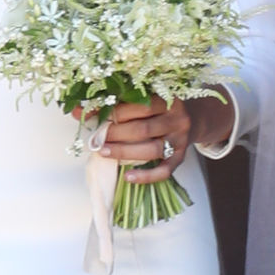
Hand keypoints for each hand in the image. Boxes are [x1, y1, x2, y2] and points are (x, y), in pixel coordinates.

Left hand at [98, 92, 232, 181]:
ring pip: (151, 150)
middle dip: (115, 133)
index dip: (114, 111)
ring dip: (124, 152)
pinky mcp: (181, 158)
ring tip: (103, 152)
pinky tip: (128, 177)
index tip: (91, 114)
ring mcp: (180, 140)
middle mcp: (177, 120)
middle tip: (95, 137)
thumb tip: (78, 110)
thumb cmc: (162, 107)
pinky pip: (164, 171)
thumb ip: (120, 102)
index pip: (140, 105)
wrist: (195, 118)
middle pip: (143, 129)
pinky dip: (146, 176)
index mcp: (168, 99)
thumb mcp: (148, 98)